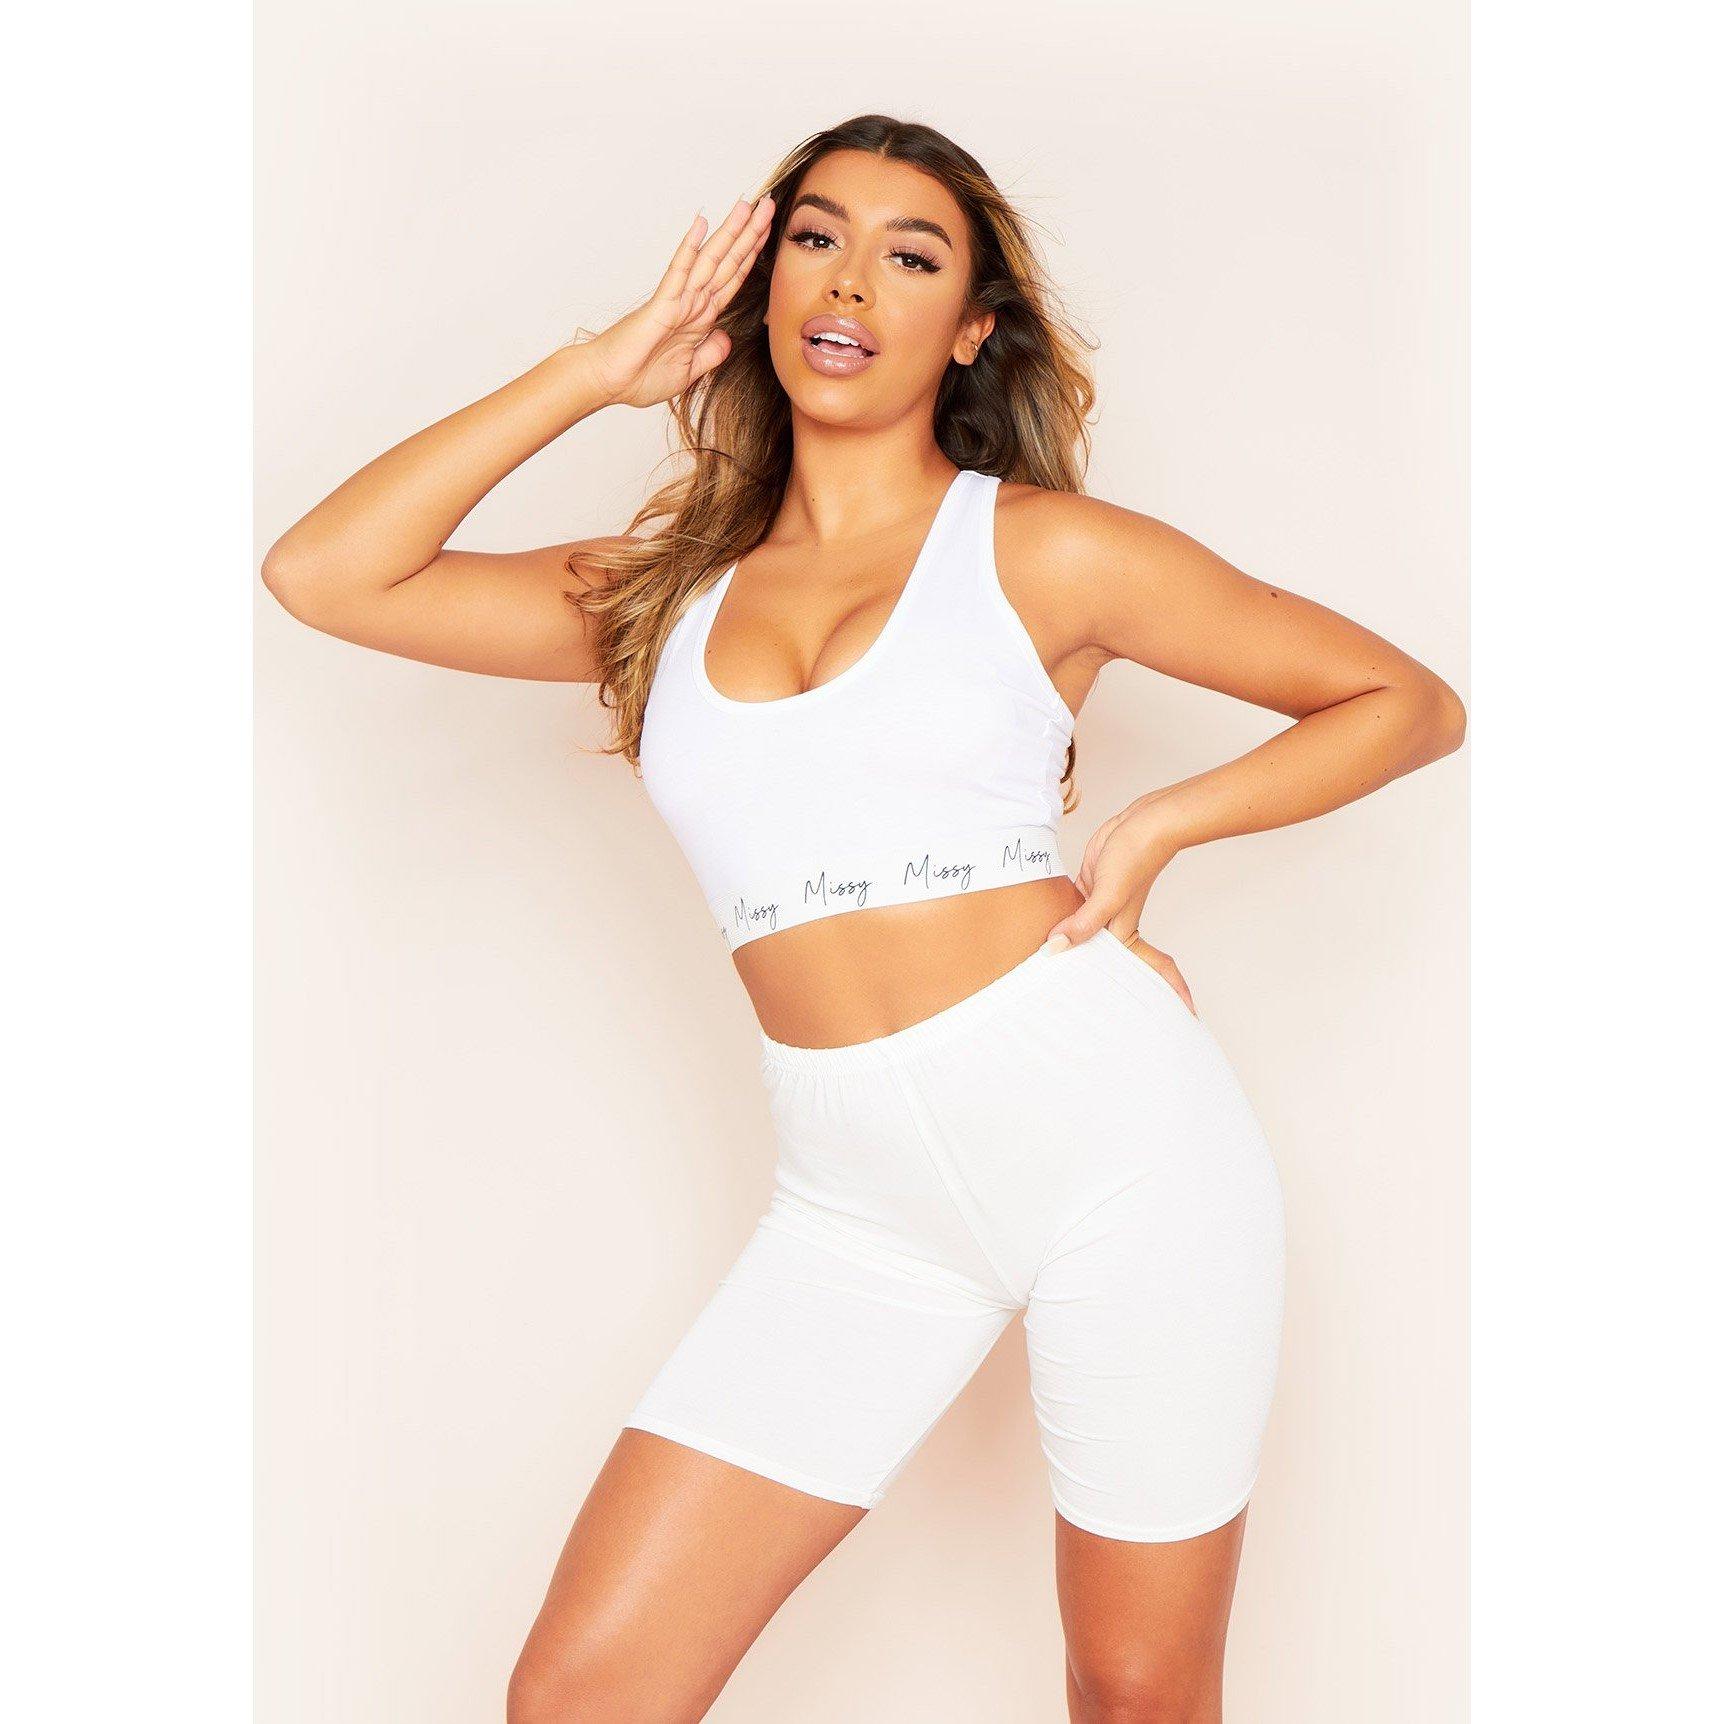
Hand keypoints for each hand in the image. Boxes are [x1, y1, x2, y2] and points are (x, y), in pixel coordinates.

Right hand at [581, 195, 775, 408]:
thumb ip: (710, 354)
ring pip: (709, 260)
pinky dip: (690, 249)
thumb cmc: (639, 377)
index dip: (751, 256)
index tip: (768, 232)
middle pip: (727, 262)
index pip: (732, 279)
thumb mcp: (689, 371)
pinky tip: (701, 225)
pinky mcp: (661, 306)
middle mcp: (692, 303)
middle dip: (749, 235)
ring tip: (746, 206)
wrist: (608, 383)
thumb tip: (726, 337)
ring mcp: (677, 301)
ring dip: (729, 233)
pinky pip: (679, 272)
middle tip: (768, 205)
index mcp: (701, 318)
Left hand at [1041, 804, 1197, 1014]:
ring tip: (1049, 983)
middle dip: (1092, 984)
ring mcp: (1100, 909)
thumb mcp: (1108, 894)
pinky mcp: (1089, 890)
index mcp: (1123, 934)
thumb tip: (1057, 947)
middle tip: (1072, 1017)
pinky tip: (1045, 938)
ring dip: (1071, 953)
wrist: (1143, 823)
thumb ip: (1083, 923)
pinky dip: (1061, 926)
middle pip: (1100, 961)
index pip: (1133, 975)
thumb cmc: (1136, 857)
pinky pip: (1072, 916)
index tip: (1168, 1019)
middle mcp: (1113, 926)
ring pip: (1082, 938)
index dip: (1153, 996)